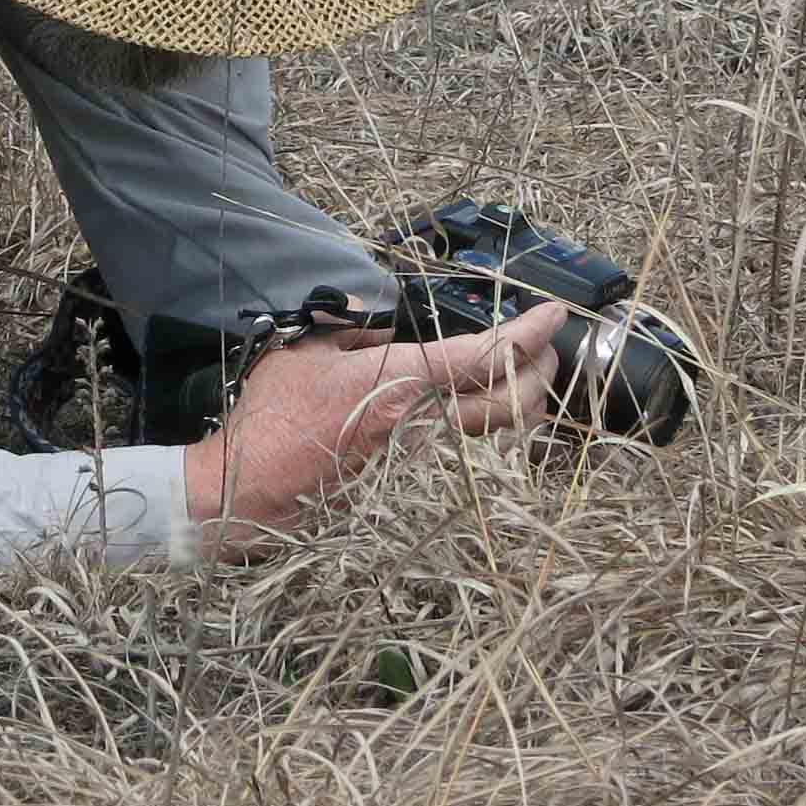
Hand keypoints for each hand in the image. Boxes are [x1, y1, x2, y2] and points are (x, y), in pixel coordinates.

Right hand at [183, 299, 569, 556]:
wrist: (252, 491)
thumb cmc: (273, 419)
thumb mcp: (307, 353)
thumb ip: (354, 329)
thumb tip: (384, 319)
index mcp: (401, 383)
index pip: (486, 355)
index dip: (528, 332)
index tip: (553, 314)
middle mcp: (425, 424)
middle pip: (516, 400)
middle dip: (543, 369)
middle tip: (545, 345)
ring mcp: (424, 459)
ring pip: (502, 433)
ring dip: (525, 401)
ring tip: (526, 376)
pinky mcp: (414, 482)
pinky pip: (473, 452)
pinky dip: (493, 428)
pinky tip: (485, 411)